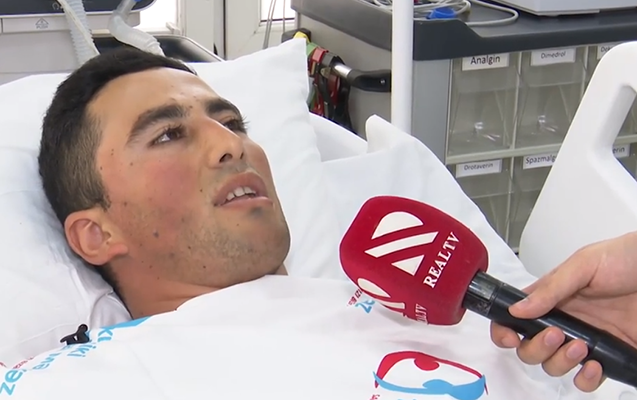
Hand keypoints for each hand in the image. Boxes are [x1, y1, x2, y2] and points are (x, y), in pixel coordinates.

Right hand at [490, 231, 636, 391]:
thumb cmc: (627, 259)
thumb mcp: (584, 264)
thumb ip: (551, 287)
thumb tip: (518, 308)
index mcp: (552, 297)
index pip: (514, 317)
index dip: (504, 330)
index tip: (509, 336)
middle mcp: (564, 320)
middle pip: (529, 348)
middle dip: (535, 348)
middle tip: (556, 335)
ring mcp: (584, 340)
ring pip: (553, 366)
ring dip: (560, 362)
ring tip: (581, 346)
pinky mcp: (608, 355)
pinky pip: (585, 379)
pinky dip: (585, 379)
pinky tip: (595, 364)